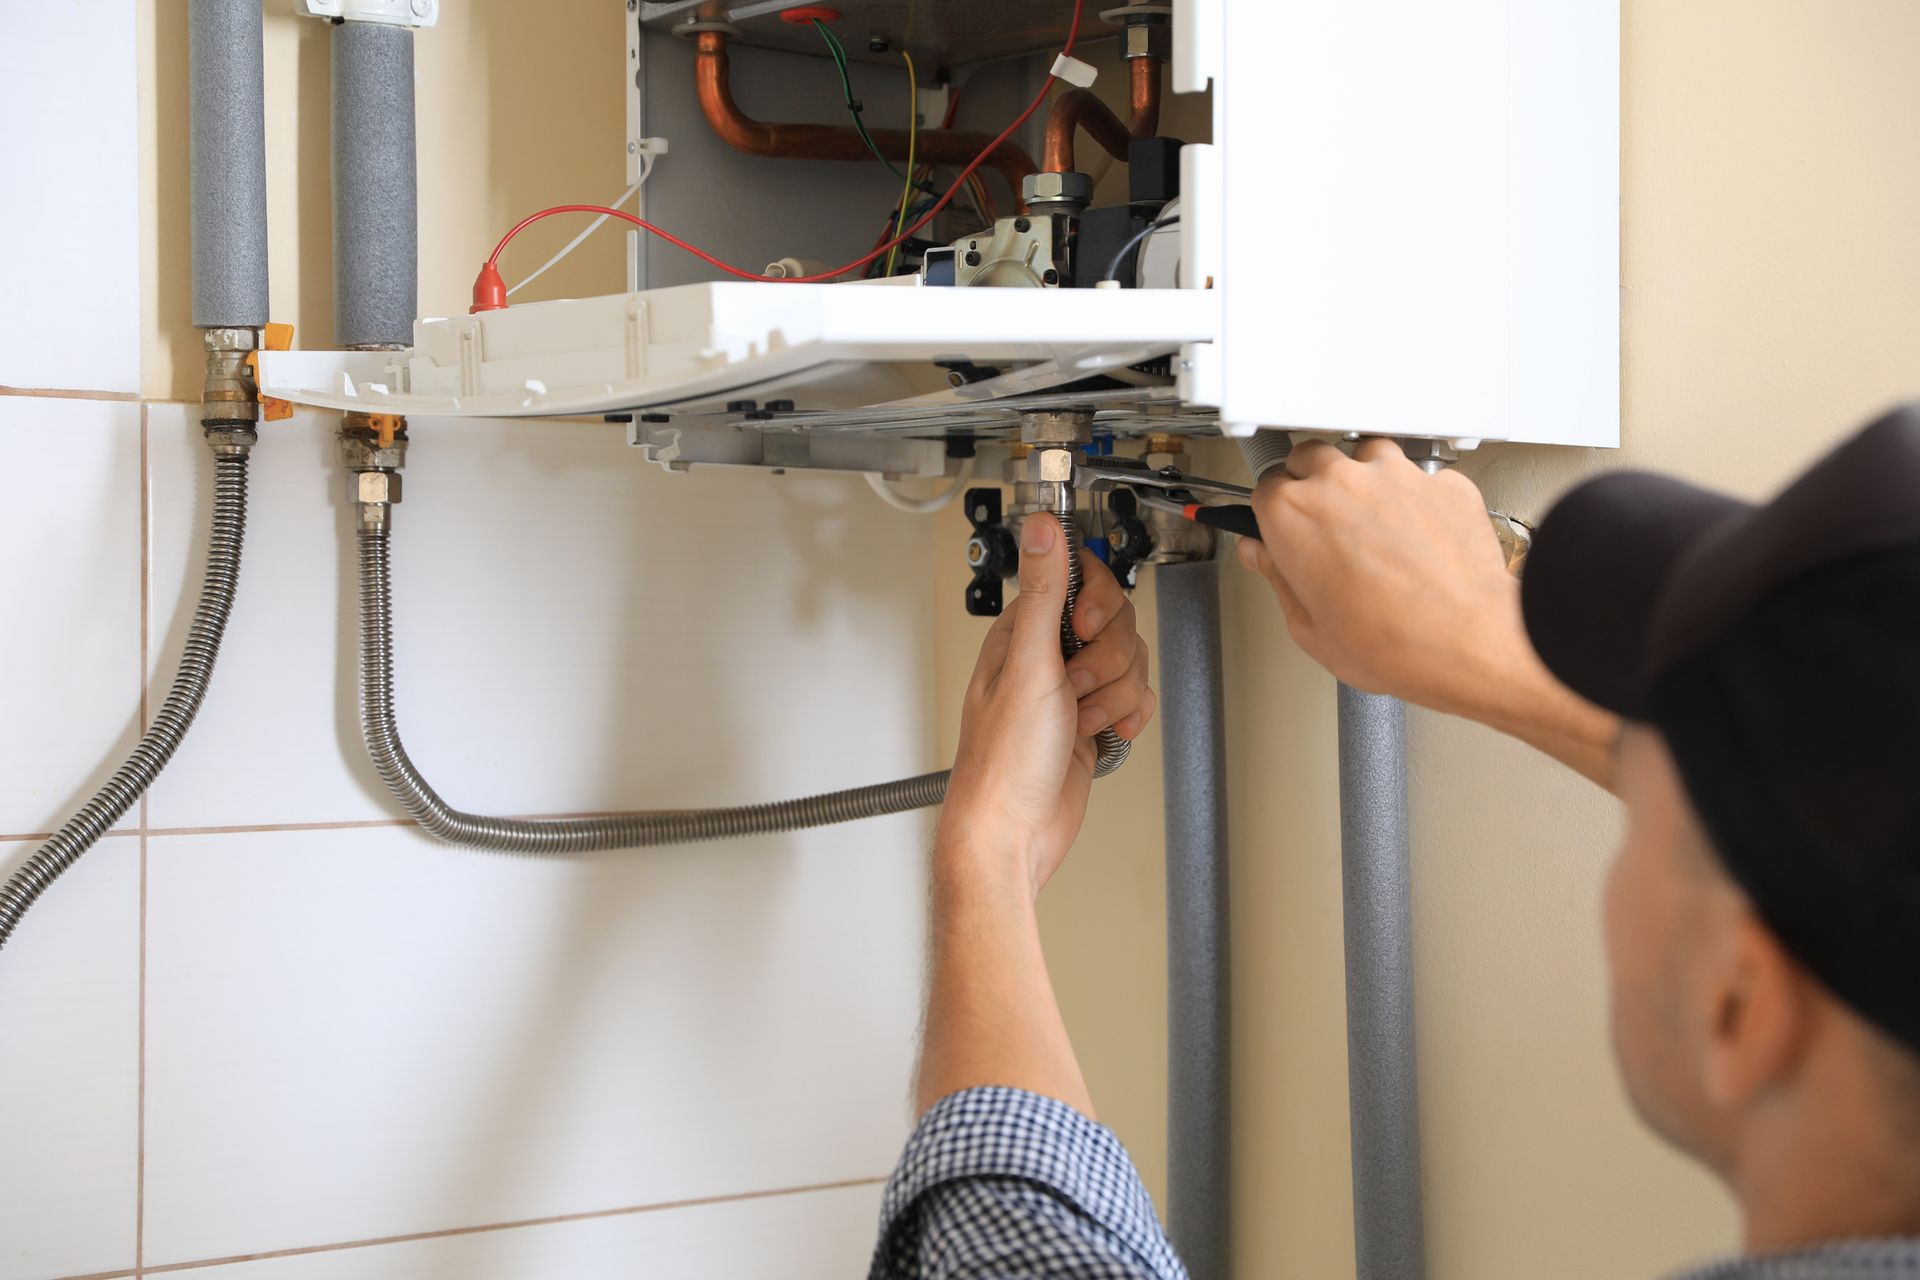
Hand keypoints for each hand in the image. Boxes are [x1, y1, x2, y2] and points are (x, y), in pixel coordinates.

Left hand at [939, 513, 1155, 895]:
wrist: (1014, 832)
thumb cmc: (1003, 759)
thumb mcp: (1029, 665)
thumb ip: (1045, 591)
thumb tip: (1040, 527)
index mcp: (1024, 631)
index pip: (1081, 580)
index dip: (1097, 603)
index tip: (1087, 629)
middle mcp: (1048, 655)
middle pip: (1117, 623)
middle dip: (1109, 660)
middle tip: (1076, 687)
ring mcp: (1072, 689)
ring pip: (1130, 663)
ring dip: (1115, 696)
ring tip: (1081, 720)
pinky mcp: (1092, 721)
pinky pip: (1134, 700)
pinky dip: (1127, 718)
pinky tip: (1104, 735)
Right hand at [1238, 439, 1619, 787]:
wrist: (1468, 643)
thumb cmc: (1393, 643)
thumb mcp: (1309, 629)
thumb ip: (1278, 581)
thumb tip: (1264, 559)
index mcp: (1293, 514)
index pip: (1265, 487)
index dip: (1271, 511)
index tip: (1279, 527)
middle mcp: (1340, 482)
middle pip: (1310, 457)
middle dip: (1310, 482)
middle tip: (1321, 521)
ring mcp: (1395, 475)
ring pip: (1366, 453)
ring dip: (1362, 477)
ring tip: (1370, 519)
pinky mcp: (1442, 482)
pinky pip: (1421, 476)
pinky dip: (1416, 497)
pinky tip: (1418, 532)